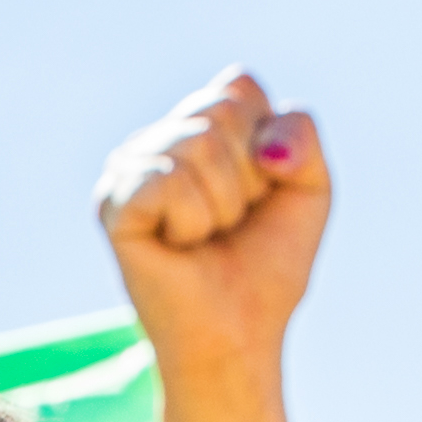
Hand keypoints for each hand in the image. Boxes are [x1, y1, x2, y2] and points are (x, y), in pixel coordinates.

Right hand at [95, 71, 331, 380]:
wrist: (239, 334)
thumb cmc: (266, 265)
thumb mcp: (309, 186)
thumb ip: (301, 132)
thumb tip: (264, 146)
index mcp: (196, 125)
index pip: (238, 86)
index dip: (267, 143)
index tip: (259, 192)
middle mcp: (156, 139)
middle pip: (221, 110)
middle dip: (248, 176)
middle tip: (231, 222)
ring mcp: (127, 167)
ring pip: (198, 144)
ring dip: (223, 204)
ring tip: (206, 237)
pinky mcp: (112, 202)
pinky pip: (169, 179)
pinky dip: (192, 219)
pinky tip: (179, 245)